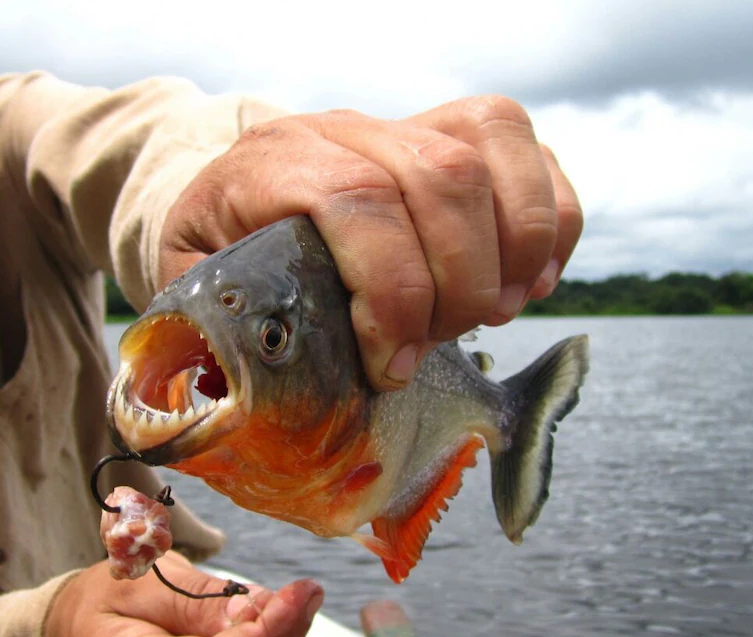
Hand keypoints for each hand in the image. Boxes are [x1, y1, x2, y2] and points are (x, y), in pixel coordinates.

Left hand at [158, 96, 582, 390]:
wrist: (247, 195)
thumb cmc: (226, 257)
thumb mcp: (200, 295)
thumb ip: (216, 337)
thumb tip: (248, 399)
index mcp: (273, 163)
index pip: (357, 200)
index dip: (393, 291)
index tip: (391, 365)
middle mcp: (347, 129)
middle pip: (441, 175)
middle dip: (458, 283)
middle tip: (437, 346)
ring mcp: (409, 122)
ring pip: (494, 148)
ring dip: (513, 250)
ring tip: (493, 315)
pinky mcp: (460, 135)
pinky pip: (532, 155)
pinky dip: (552, 224)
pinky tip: (530, 282)